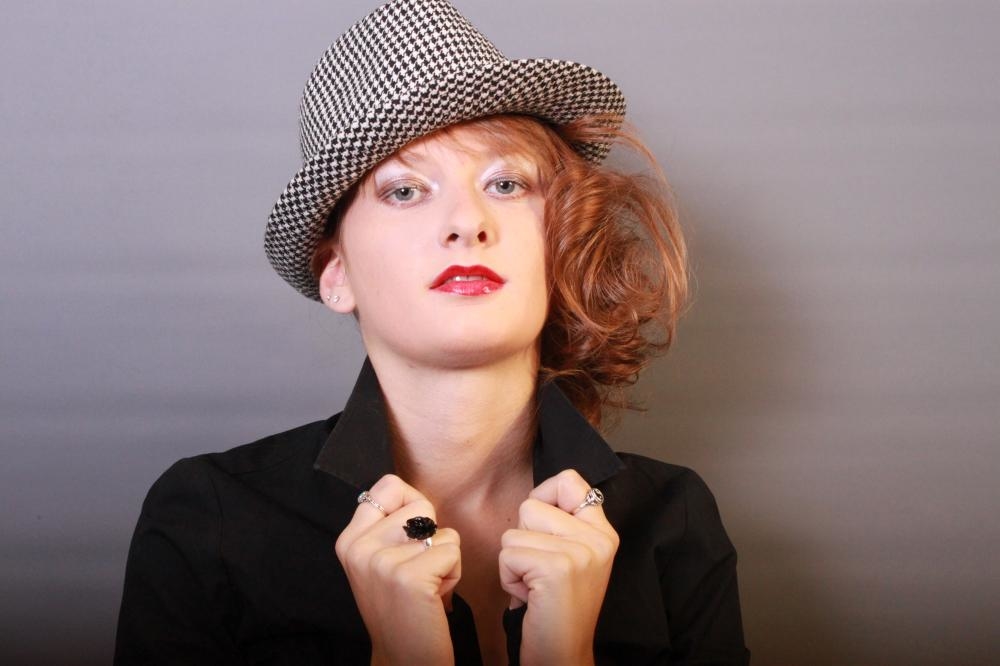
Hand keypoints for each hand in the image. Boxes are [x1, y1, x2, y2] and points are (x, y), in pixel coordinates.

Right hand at [335, 474, 460, 665]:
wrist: (403, 660)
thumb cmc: (401, 609)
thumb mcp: (379, 562)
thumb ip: (388, 527)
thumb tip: (410, 494)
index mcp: (349, 540)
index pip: (388, 486)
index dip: (412, 504)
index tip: (411, 536)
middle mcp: (360, 547)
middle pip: (421, 505)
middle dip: (432, 536)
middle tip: (418, 571)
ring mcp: (382, 562)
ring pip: (442, 531)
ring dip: (445, 557)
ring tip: (426, 585)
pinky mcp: (409, 576)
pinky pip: (452, 551)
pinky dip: (453, 574)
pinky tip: (435, 597)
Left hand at [499, 469, 618, 665]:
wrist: (564, 654)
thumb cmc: (557, 607)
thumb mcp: (572, 557)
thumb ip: (562, 523)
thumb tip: (539, 494)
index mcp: (603, 532)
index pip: (569, 480)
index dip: (544, 498)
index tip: (544, 531)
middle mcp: (598, 538)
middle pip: (531, 505)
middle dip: (523, 539)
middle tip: (541, 571)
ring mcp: (580, 552)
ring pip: (513, 533)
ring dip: (514, 563)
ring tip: (536, 586)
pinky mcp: (557, 568)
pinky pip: (508, 554)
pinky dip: (509, 578)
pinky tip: (530, 597)